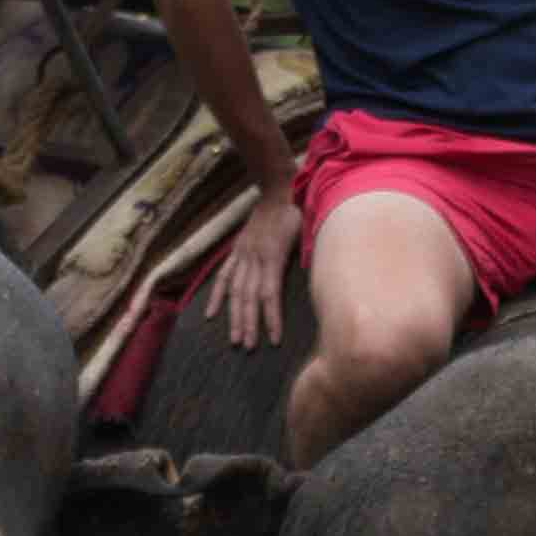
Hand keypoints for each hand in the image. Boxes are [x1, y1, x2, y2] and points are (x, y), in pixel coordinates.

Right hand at [204, 192, 299, 349]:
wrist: (279, 189)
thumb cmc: (299, 212)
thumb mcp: (309, 231)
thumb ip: (308, 256)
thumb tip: (323, 281)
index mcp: (272, 254)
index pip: (269, 293)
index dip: (271, 317)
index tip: (273, 340)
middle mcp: (254, 257)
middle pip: (248, 296)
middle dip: (248, 324)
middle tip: (248, 347)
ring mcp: (243, 254)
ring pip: (235, 290)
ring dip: (234, 316)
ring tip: (235, 339)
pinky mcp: (237, 251)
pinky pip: (223, 275)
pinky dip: (216, 296)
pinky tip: (211, 314)